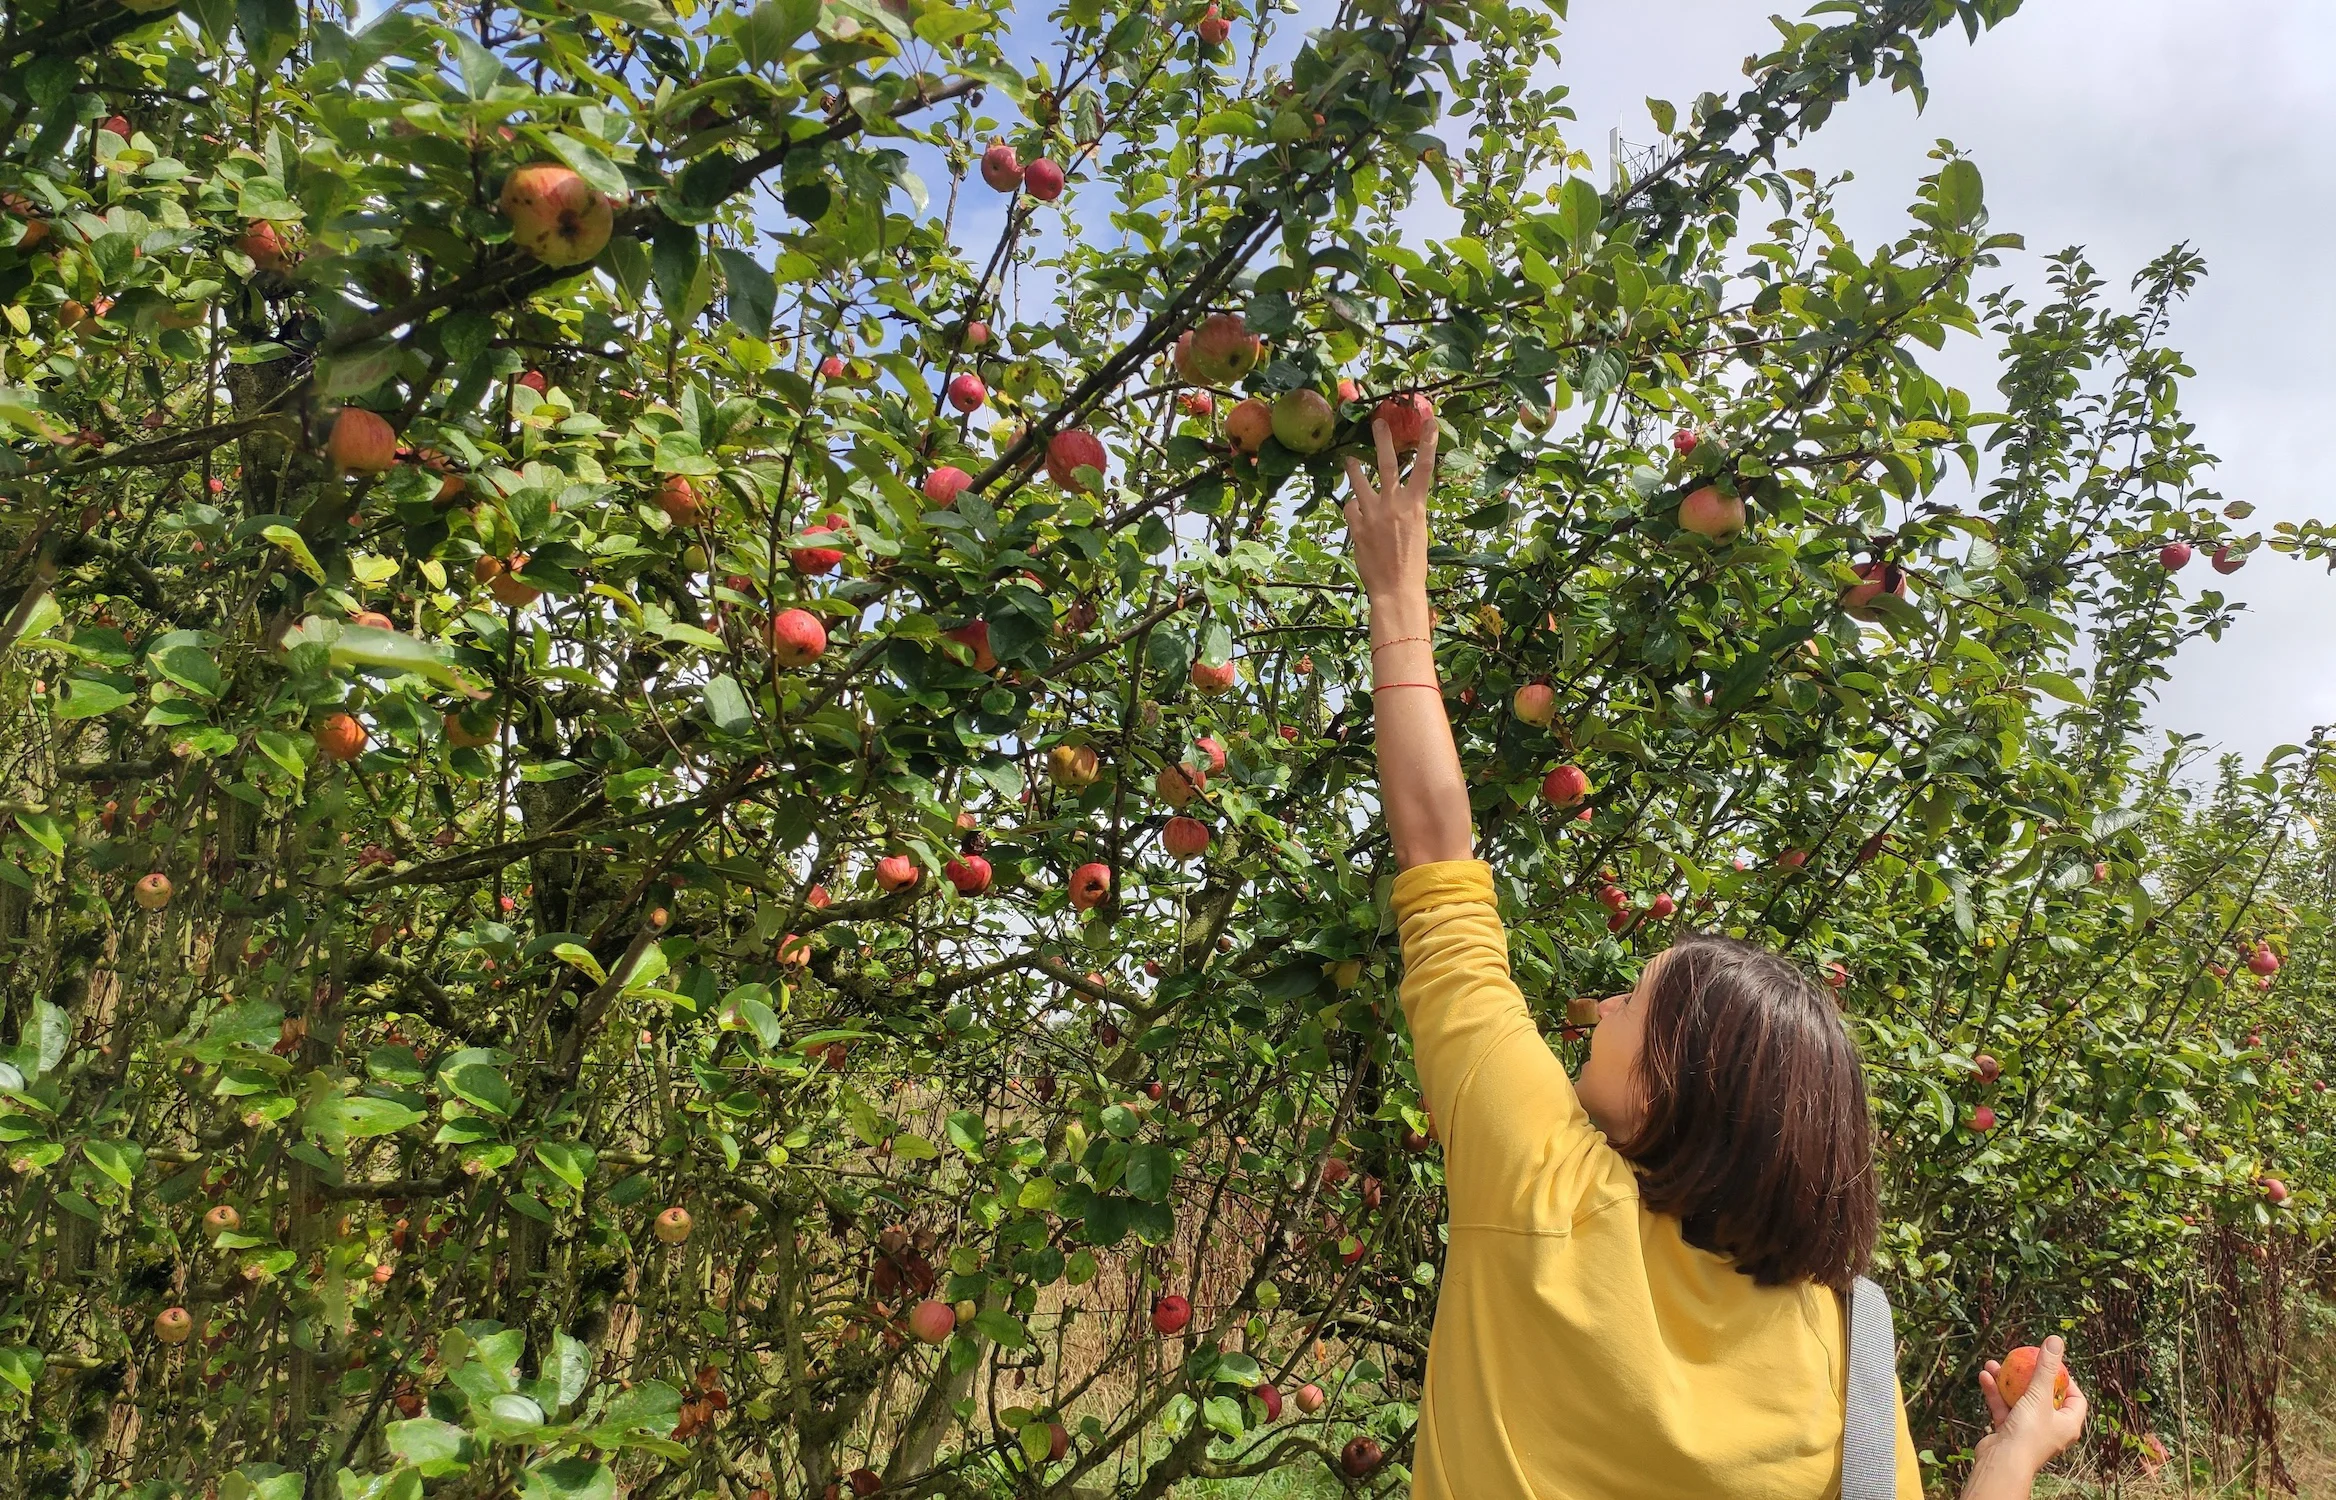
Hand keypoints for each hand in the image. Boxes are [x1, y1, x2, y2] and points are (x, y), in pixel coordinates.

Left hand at [1342, 418, 1437, 607]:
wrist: (1396, 588)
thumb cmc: (1413, 564)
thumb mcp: (1418, 532)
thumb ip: (1407, 512)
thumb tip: (1397, 502)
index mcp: (1416, 506)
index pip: (1424, 467)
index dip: (1427, 442)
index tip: (1429, 421)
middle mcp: (1394, 505)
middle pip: (1387, 464)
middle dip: (1383, 441)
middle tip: (1378, 422)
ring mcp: (1373, 514)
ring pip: (1360, 482)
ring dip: (1353, 469)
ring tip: (1348, 459)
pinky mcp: (1357, 526)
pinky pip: (1351, 509)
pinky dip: (1354, 510)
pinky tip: (1357, 518)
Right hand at [1976, 1336, 2088, 1476]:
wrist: (2003, 1463)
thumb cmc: (2029, 1432)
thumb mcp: (2039, 1395)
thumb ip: (2046, 1367)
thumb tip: (2055, 1340)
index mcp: (2068, 1424)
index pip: (2076, 1399)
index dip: (2066, 1380)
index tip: (2051, 1364)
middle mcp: (2051, 1428)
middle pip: (2044, 1397)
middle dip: (2029, 1377)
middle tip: (2022, 1361)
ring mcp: (2029, 1431)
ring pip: (2020, 1401)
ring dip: (2007, 1382)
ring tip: (1994, 1364)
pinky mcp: (2009, 1432)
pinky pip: (2004, 1408)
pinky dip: (1995, 1393)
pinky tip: (1985, 1377)